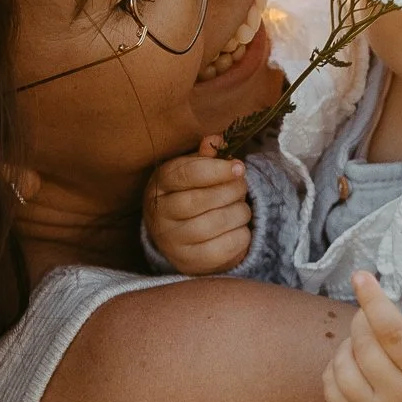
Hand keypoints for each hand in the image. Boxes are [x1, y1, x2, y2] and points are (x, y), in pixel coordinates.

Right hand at [143, 140, 252, 273]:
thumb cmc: (190, 194)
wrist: (178, 237)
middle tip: (241, 186)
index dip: (217, 170)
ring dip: (239, 211)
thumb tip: (217, 139)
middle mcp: (160, 215)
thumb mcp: (193, 170)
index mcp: (160, 185)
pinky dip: (242, 234)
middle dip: (231, 190)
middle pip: (202, 200)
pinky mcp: (191, 262)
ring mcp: (173, 242)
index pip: (187, 174)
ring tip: (240, 207)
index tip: (239, 167)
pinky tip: (237, 228)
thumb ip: (206, 155)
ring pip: (217, 222)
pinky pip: (227, 246)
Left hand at [322, 268, 401, 401]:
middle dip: (364, 318)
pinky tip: (358, 360)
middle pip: (366, 344)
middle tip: (375, 313)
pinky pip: (331, 385)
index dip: (374, 300)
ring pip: (344, 364)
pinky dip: (338, 364)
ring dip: (351, 340)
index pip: (393, 331)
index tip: (361, 277)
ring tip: (371, 339)